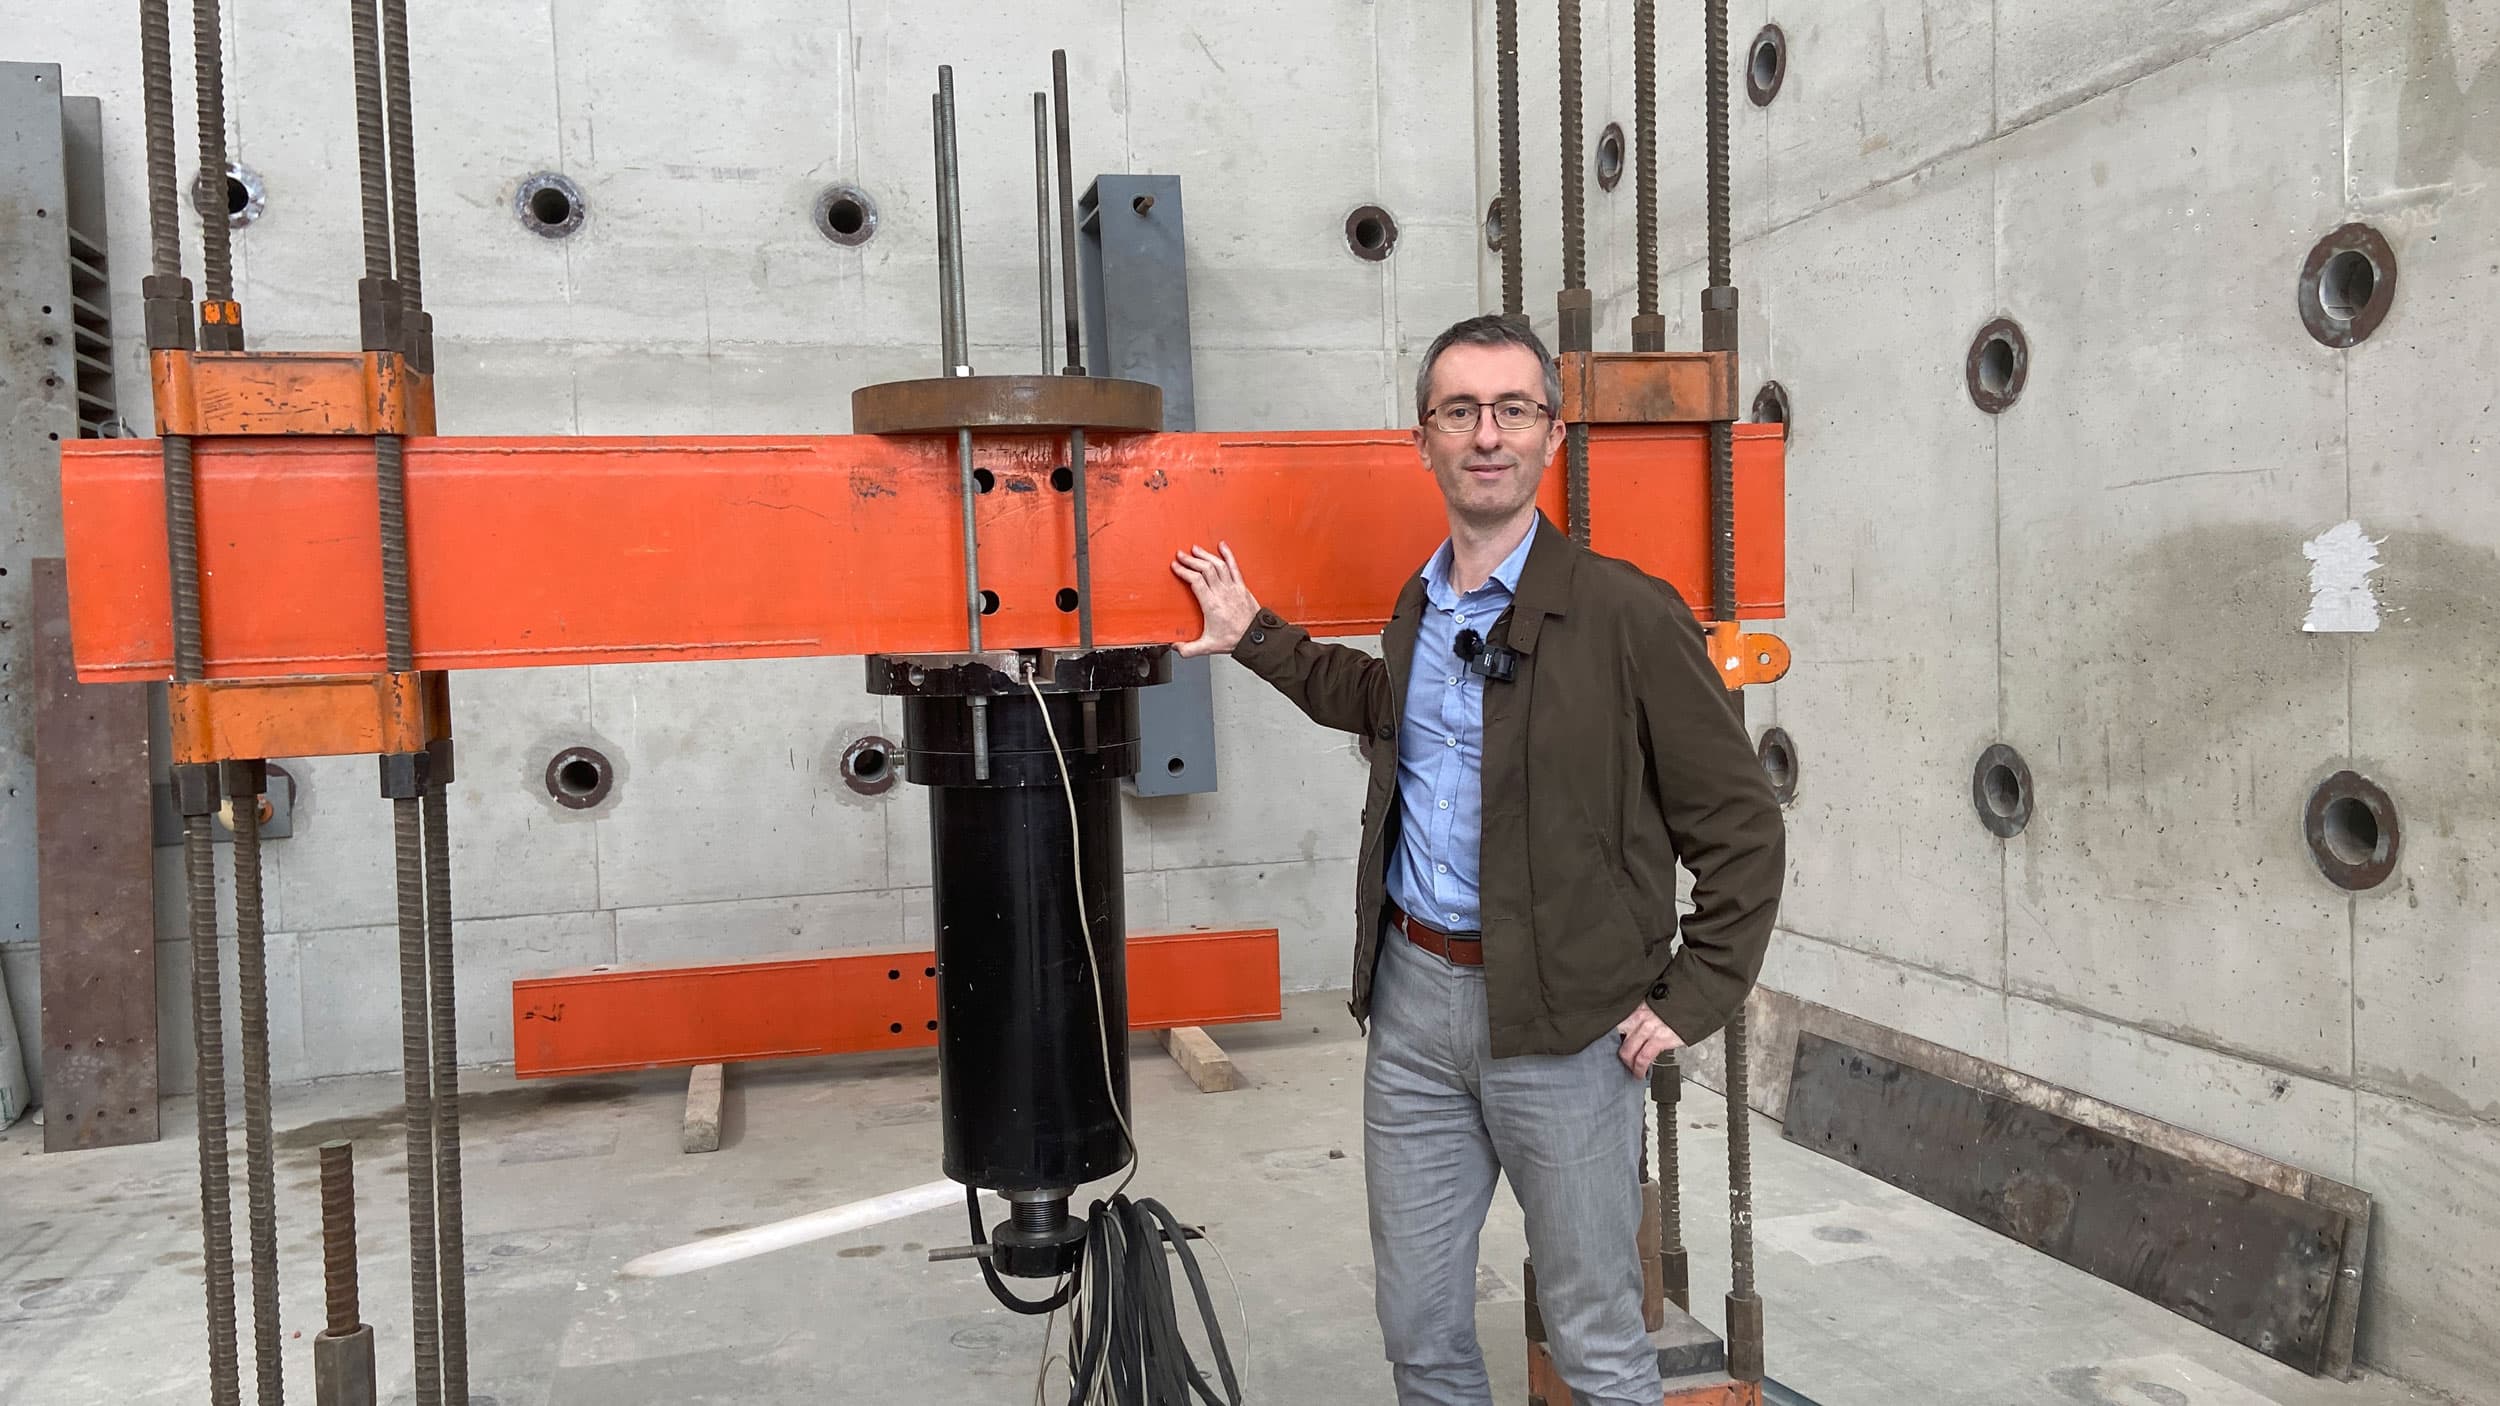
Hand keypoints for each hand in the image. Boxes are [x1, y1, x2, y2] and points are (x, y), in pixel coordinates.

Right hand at [1171, 543, 1260, 657]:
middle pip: (1205, 569)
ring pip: (1218, 565)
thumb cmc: (1234, 639)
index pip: (1196, 581)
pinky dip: (1228, 555)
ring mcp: (1233, 588)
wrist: (1254, 638)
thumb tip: (1175, 648)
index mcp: (1211, 604)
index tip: (1175, 567)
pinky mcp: (1241, 586)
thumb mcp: (1208, 646)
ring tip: (1195, 549)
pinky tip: (1222, 546)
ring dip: (1205, 555)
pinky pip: (1234, 567)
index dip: (1184, 571)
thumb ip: (1189, 649)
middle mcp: (1222, 593)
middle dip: (1191, 560)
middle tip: (1180, 555)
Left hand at [1614, 1004, 1683, 1078]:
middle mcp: (1639, 1017)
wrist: (1695, 1003)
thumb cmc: (1677, 1004)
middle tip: (1622, 1061)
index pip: (1614, 1023)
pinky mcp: (1659, 1039)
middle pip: (1616, 1038)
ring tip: (1632, 1072)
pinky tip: (1640, 1074)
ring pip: (1627, 1051)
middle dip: (1618, 1053)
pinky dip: (1639, 1069)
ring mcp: (1648, 1028)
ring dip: (1628, 1065)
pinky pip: (1643, 1058)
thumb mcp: (1654, 1003)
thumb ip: (1642, 1014)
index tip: (1608, 1046)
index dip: (1609, 1037)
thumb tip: (1635, 1028)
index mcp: (1636, 1007)